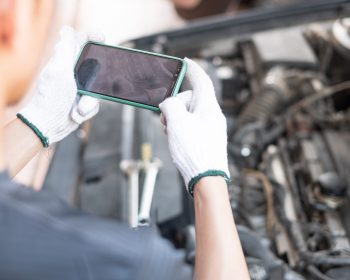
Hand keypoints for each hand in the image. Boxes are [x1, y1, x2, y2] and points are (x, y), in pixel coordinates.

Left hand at [17, 26, 103, 146]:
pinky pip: (97, 102)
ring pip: (98, 88)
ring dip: (90, 101)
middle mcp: (73, 72)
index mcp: (65, 61)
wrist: (50, 125)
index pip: (80, 42)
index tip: (102, 39)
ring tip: (78, 109)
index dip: (92, 38)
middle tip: (89, 91)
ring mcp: (80, 87)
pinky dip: (89, 109)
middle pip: (96, 66)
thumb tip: (67, 30)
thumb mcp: (59, 72)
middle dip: (96, 82)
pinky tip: (77, 112)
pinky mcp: (85, 100)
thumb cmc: (51, 99)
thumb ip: (65, 51)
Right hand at [159, 58, 229, 195]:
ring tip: (171, 134)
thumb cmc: (194, 152)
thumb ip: (170, 105)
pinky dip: (180, 129)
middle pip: (189, 99)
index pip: (202, 81)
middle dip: (174, 106)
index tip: (185, 61)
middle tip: (166, 120)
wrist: (206, 179)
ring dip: (175, 120)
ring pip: (188, 114)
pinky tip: (176, 141)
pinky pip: (190, 126)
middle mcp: (212, 115)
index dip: (193, 69)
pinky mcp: (205, 139)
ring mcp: (209, 128)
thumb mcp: (177, 122)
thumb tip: (168, 105)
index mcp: (209, 107)